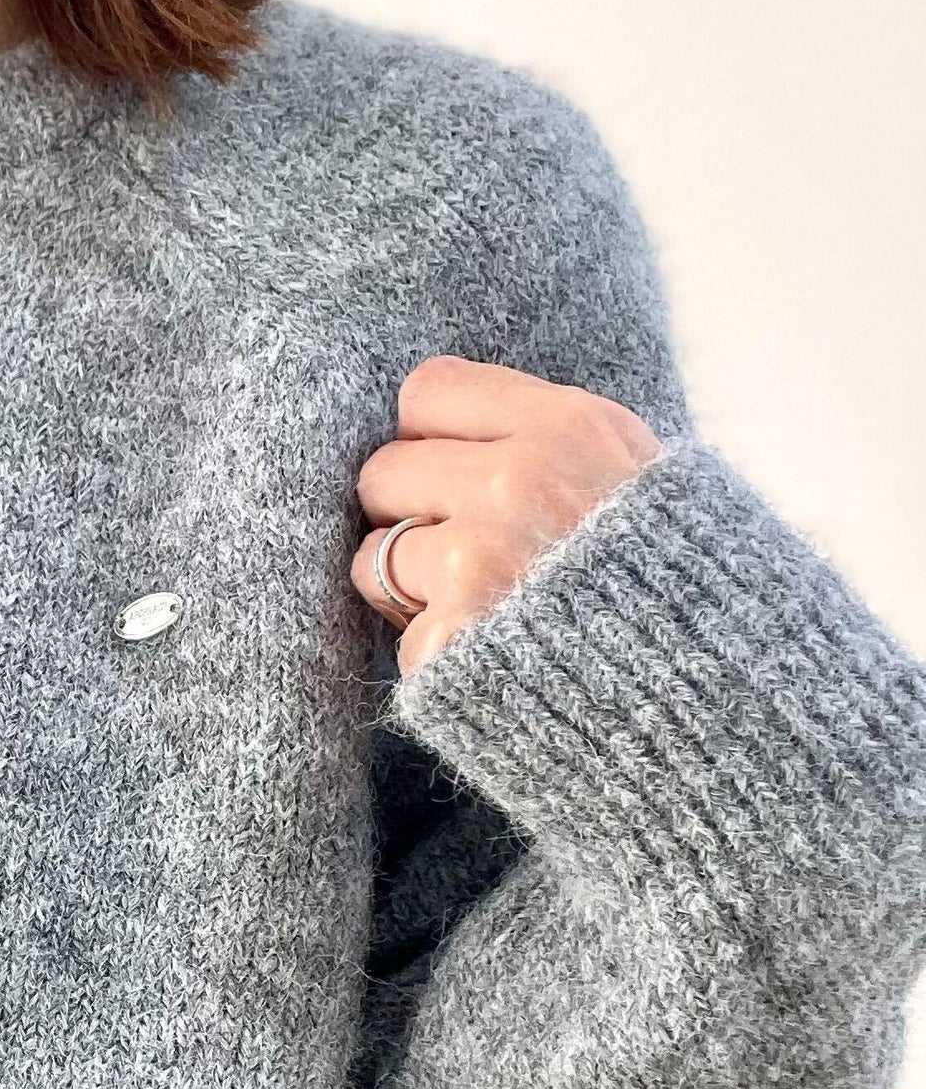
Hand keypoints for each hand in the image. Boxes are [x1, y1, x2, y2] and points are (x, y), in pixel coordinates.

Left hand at [351, 356, 661, 672]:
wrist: (713, 698)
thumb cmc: (674, 587)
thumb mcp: (634, 475)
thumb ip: (546, 441)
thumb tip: (443, 428)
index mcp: (567, 427)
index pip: (428, 390)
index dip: (429, 437)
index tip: (456, 470)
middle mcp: (517, 484)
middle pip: (383, 471)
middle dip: (409, 512)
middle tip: (460, 547)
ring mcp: (479, 563)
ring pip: (374, 555)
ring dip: (409, 587)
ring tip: (478, 606)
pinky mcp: (451, 642)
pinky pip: (403, 638)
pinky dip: (436, 655)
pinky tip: (491, 661)